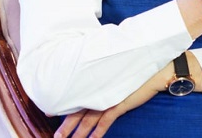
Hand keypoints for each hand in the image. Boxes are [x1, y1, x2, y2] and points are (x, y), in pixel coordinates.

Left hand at [53, 63, 170, 137]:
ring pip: (88, 119)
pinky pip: (105, 121)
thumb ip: (103, 81)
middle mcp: (98, 90)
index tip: (48, 113)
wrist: (153, 70)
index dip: (61, 106)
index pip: (74, 96)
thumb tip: (94, 85)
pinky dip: (97, 132)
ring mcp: (108, 98)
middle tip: (56, 137)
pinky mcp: (119, 103)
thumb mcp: (114, 74)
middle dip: (66, 126)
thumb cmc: (134, 70)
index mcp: (95, 83)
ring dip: (78, 133)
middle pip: (77, 111)